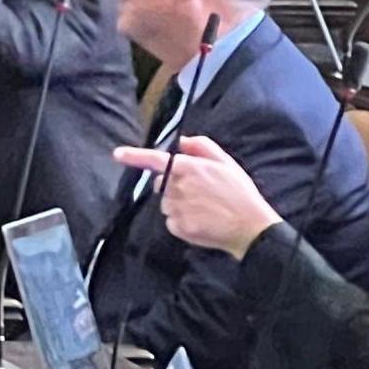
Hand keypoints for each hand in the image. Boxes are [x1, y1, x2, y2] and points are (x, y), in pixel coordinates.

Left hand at [110, 135, 281, 259]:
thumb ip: (202, 147)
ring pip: (166, 203)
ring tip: (204, 207)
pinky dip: (182, 221)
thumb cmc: (240, 193)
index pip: (155, 159)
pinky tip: (201, 220)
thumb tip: (181, 141)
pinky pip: (171, 221)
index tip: (117, 154)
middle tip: (200, 192)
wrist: (251, 227)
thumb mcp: (226, 163)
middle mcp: (177, 187)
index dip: (134, 156)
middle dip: (173, 185)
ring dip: (178, 204)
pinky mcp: (177, 227)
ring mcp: (176, 208)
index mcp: (188, 168)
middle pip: (161, 183)